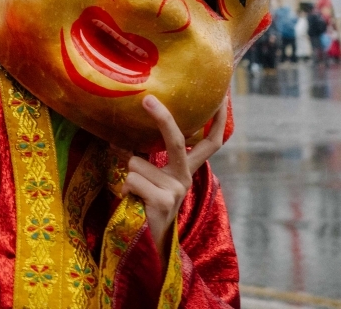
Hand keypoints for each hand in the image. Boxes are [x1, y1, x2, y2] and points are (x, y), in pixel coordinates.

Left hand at [122, 96, 227, 266]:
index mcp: (187, 168)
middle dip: (162, 118)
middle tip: (147, 99)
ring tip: (135, 193)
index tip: (222, 94)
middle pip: (177, 140)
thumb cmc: (148, 206)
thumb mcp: (151, 178)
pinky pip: (132, 179)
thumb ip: (142, 157)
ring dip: (128, 175)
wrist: (152, 246)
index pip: (211, 141)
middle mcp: (186, 176)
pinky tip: (133, 202)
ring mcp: (177, 188)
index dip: (218, 118)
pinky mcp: (164, 200)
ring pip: (136, 162)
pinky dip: (125, 188)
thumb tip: (117, 137)